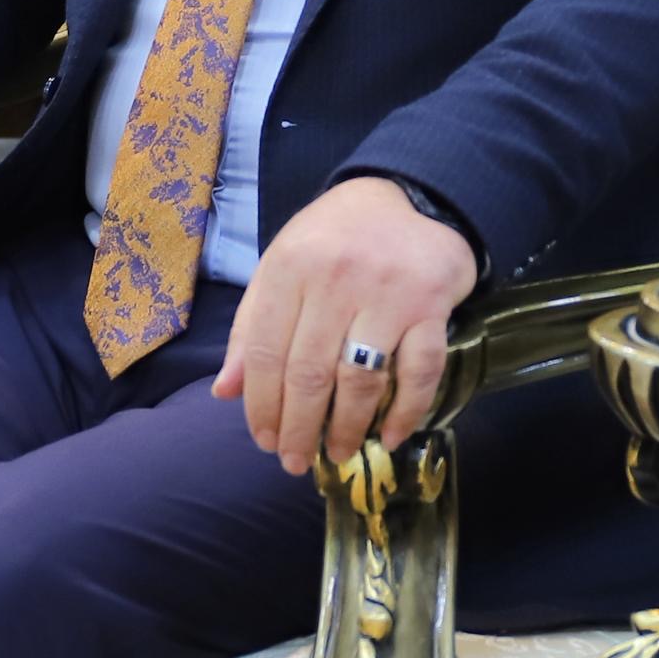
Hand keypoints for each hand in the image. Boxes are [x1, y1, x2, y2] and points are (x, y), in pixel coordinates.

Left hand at [217, 176, 478, 472]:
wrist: (410, 196)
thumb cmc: (334, 240)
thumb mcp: (282, 268)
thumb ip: (253, 327)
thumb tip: (226, 392)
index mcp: (291, 267)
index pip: (267, 352)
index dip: (262, 406)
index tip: (264, 440)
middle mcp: (337, 279)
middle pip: (310, 373)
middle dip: (299, 428)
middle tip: (294, 461)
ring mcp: (388, 293)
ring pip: (361, 379)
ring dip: (346, 428)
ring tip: (336, 453)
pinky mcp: (431, 305)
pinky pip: (420, 371)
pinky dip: (406, 412)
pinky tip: (389, 437)